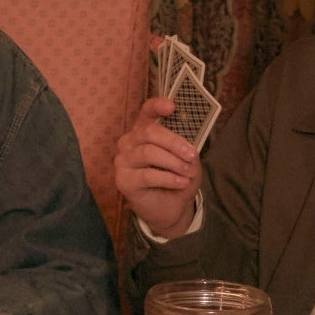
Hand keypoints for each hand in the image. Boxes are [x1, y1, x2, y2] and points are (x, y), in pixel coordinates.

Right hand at [115, 95, 201, 235]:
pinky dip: (168, 178)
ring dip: (173, 162)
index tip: (172, 107)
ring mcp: (123, 160)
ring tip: (188, 172)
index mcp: (144, 131)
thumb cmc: (176, 178)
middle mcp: (129, 142)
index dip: (157, 106)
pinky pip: (146, 175)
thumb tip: (189, 144)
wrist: (169, 208)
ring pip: (148, 152)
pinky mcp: (123, 179)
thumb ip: (185, 148)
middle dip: (174, 143)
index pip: (146, 112)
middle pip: (149, 132)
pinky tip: (181, 182)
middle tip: (192, 155)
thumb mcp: (187, 160)